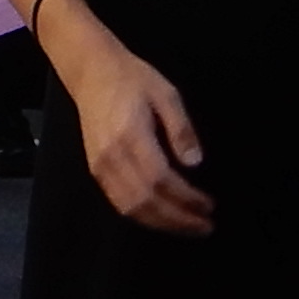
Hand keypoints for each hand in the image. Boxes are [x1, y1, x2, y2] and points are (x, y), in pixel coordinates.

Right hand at [65, 37, 210, 233]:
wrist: (89, 72)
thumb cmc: (131, 78)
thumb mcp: (166, 93)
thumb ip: (181, 128)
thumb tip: (195, 164)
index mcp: (130, 135)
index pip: (161, 178)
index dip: (186, 198)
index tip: (209, 205)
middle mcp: (111, 156)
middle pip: (145, 200)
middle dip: (177, 219)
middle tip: (206, 226)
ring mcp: (99, 165)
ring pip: (130, 207)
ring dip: (161, 223)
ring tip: (188, 227)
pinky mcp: (95, 170)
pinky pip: (118, 202)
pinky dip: (143, 216)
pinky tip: (163, 217)